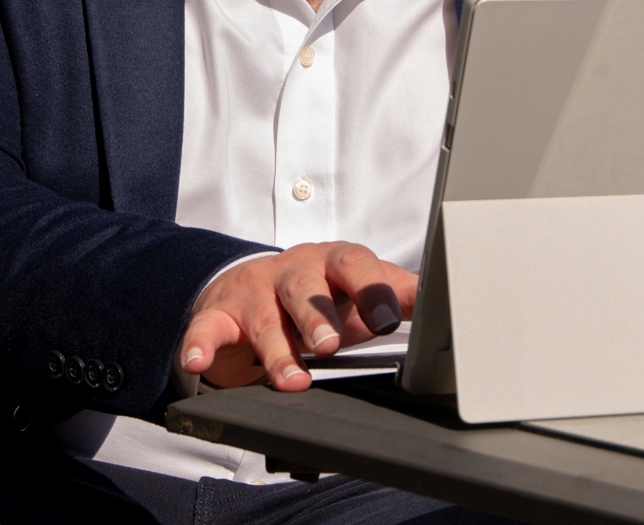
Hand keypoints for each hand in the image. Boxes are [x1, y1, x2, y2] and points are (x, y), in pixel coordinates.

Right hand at [179, 242, 417, 391]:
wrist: (248, 288)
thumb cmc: (319, 296)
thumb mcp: (358, 295)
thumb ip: (396, 297)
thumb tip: (446, 303)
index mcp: (333, 263)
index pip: (355, 265)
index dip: (372, 289)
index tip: (388, 318)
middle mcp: (293, 271)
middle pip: (305, 285)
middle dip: (318, 314)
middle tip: (330, 344)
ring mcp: (254, 292)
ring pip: (263, 314)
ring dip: (276, 348)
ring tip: (292, 380)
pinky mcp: (219, 314)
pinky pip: (207, 327)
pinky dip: (200, 343)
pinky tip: (198, 360)